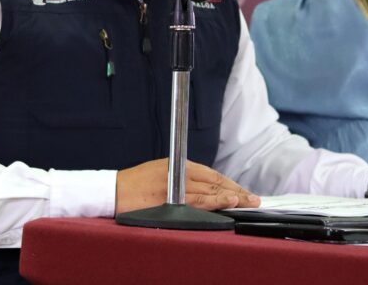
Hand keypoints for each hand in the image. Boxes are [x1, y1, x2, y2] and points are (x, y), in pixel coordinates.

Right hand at [115, 159, 260, 214]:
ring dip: (232, 195)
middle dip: (237, 190)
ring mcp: (175, 185)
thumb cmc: (134, 185)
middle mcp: (179, 171)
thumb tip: (204, 190)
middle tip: (255, 199)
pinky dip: (215, 201)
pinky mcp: (169, 197)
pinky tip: (228, 201)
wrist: (112, 191)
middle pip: (215, 180)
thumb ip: (180, 179)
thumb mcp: (160, 173)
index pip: (211, 174)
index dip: (230, 183)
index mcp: (178, 165)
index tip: (244, 192)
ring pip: (210, 190)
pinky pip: (197, 200)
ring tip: (249, 201)